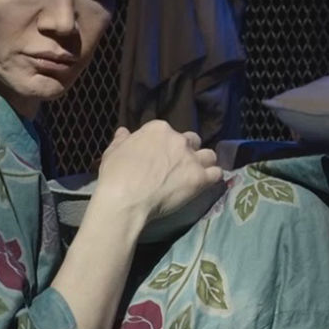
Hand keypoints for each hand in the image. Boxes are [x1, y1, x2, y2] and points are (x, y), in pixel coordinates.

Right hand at [95, 122, 222, 222]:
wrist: (125, 199)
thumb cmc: (115, 175)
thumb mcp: (112, 153)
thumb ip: (122, 141)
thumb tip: (123, 132)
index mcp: (158, 129)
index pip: (167, 131)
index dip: (163, 144)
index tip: (157, 155)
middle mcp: (179, 139)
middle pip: (191, 140)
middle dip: (185, 150)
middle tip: (176, 165)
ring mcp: (191, 158)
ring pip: (208, 155)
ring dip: (203, 162)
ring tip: (193, 174)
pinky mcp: (200, 178)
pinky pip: (216, 173)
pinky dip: (212, 177)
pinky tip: (204, 183)